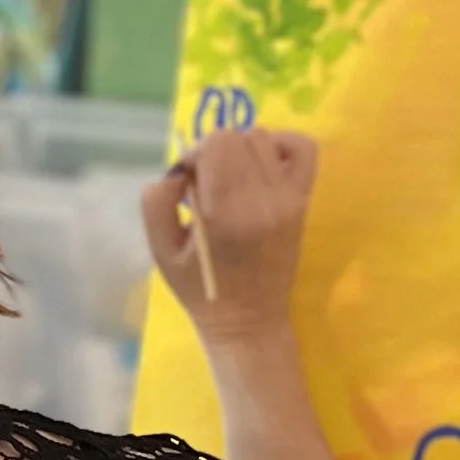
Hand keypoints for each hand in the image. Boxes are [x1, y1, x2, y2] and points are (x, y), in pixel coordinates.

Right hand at [142, 129, 318, 347]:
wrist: (249, 322)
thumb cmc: (201, 290)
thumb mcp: (161, 252)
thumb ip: (157, 203)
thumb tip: (178, 171)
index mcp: (225, 213)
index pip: (215, 144)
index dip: (194, 155)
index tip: (187, 182)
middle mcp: (262, 200)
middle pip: (238, 137)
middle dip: (214, 152)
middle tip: (207, 184)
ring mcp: (288, 199)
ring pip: (264, 138)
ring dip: (241, 150)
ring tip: (231, 180)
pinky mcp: (302, 202)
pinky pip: (302, 149)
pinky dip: (281, 146)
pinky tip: (262, 167)